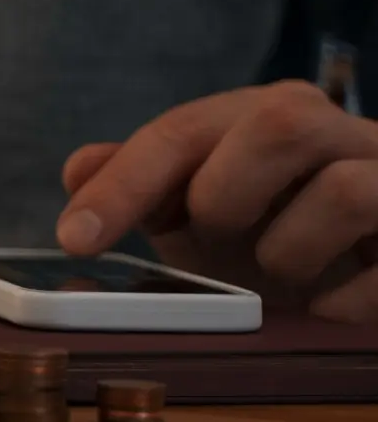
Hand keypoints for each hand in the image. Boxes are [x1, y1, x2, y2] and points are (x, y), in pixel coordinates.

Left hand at [55, 80, 377, 322]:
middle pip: (281, 123)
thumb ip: (146, 184)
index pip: (186, 130)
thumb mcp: (207, 207)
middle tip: (213, 235)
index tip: (74, 237)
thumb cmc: (284, 227)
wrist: (377, 257)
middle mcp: (340, 132)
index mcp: (271, 114)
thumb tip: (77, 169)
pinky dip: (343, 300)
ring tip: (281, 272)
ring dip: (290, 249)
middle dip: (225, 192)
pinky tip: (324, 308)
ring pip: (346, 190)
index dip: (124, 183)